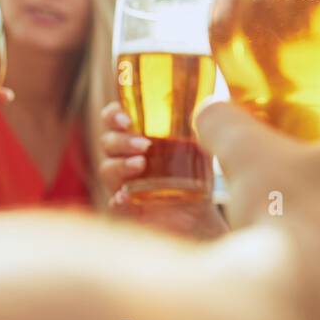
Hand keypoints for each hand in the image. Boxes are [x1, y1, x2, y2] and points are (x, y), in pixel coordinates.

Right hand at [99, 101, 226, 240]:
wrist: (202, 211)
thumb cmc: (197, 172)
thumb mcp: (200, 146)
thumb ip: (201, 127)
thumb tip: (211, 108)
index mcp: (135, 137)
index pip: (112, 120)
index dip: (112, 115)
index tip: (127, 119)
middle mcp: (123, 158)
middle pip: (108, 143)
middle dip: (122, 141)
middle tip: (145, 145)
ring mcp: (123, 183)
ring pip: (107, 170)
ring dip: (121, 165)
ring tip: (141, 164)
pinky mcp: (128, 209)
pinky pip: (114, 204)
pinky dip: (118, 200)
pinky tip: (124, 197)